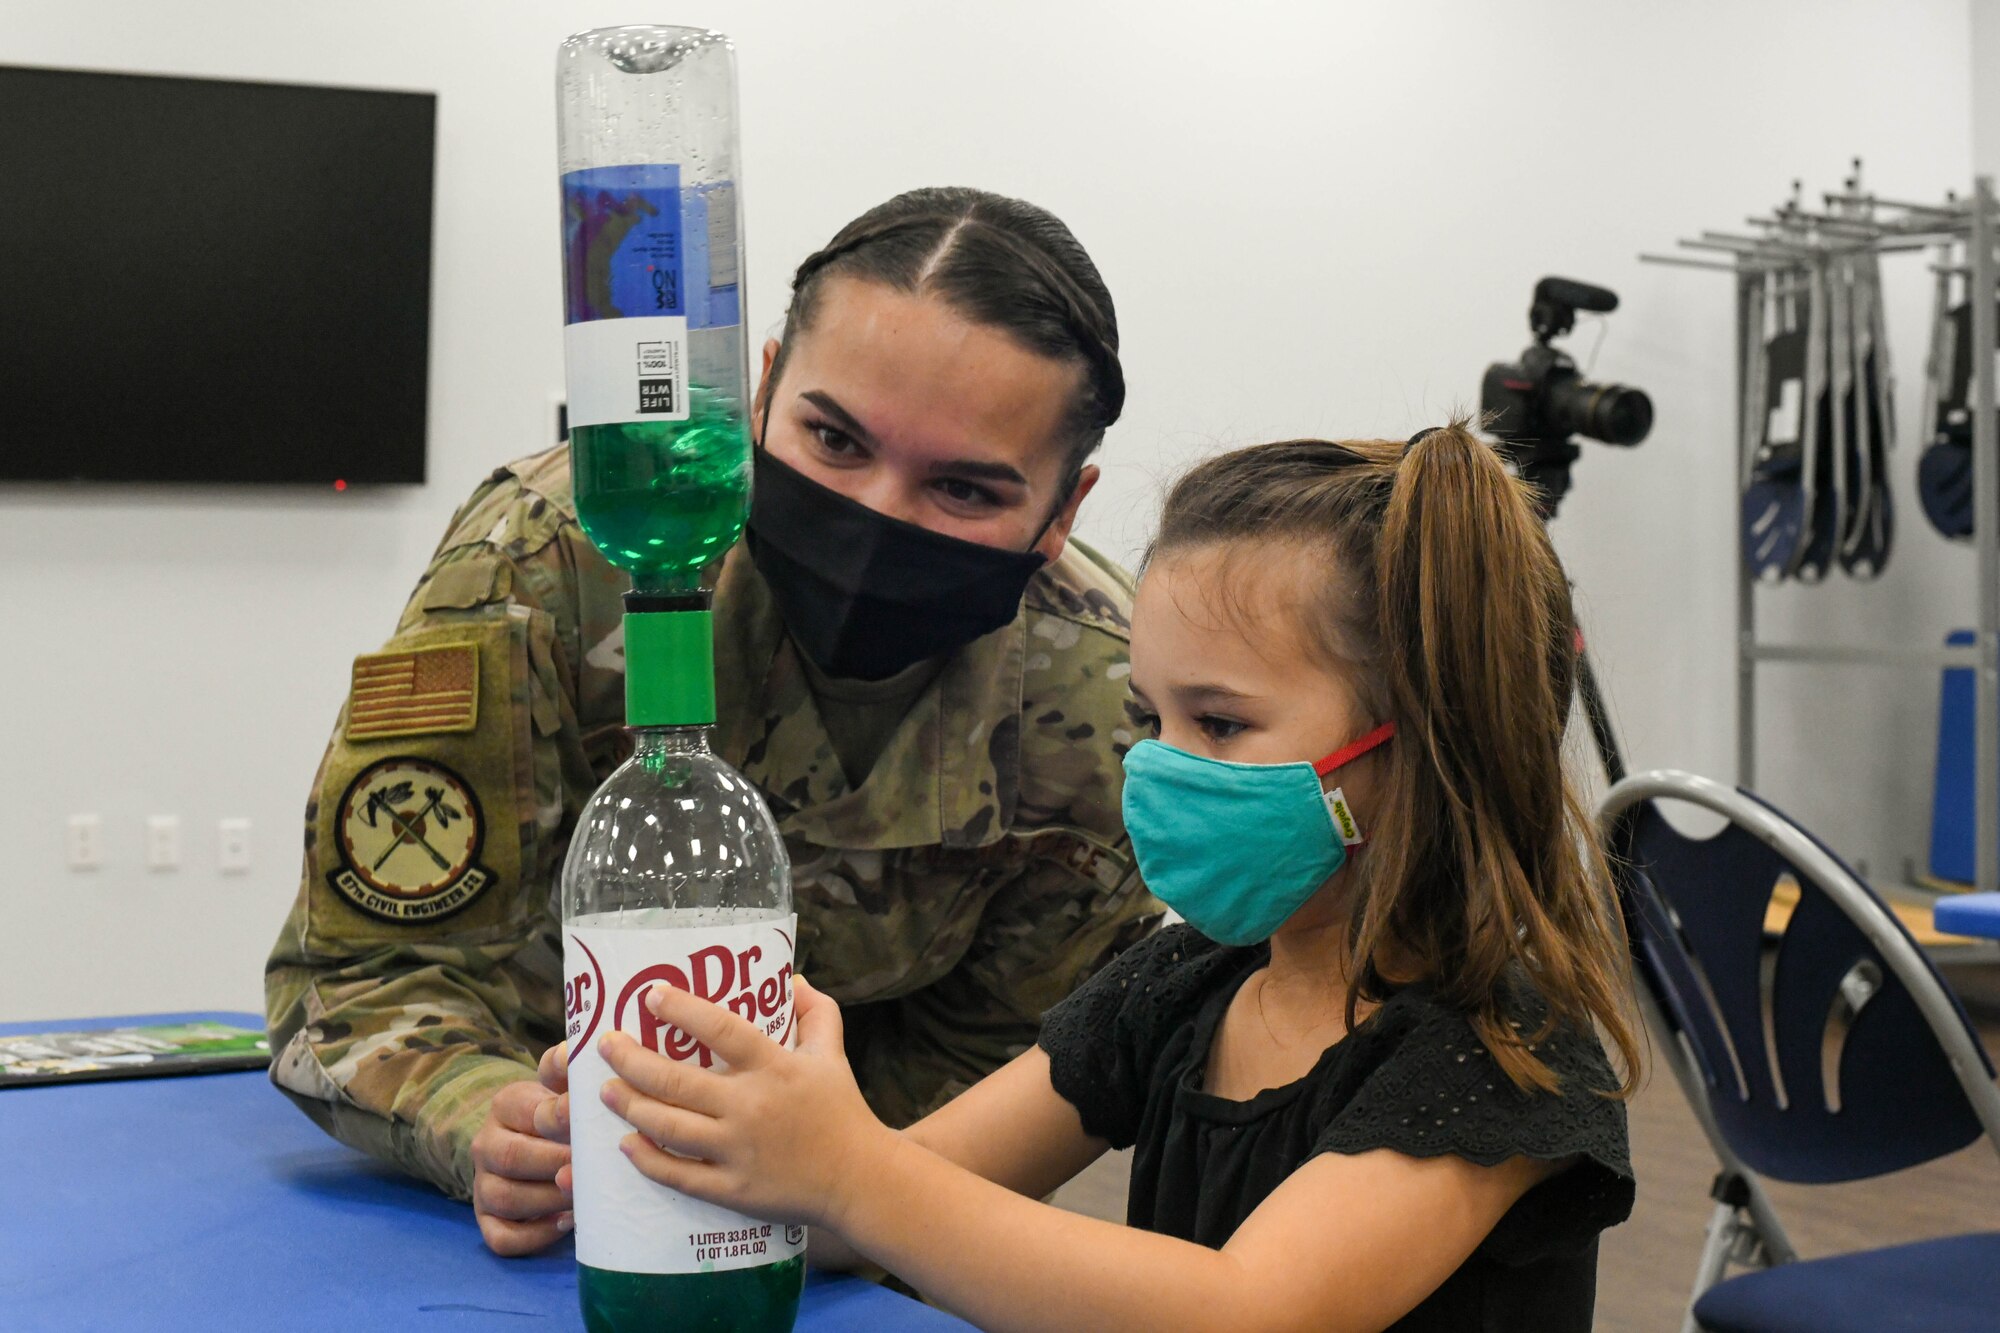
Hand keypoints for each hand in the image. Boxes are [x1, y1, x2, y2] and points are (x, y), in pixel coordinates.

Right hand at [470, 1042, 573, 1255]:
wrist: (535, 1141)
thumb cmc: (562, 1112)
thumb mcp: (564, 1085)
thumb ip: (570, 1069)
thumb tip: (576, 1052)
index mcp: (507, 1104)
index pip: (528, 1113)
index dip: (560, 1119)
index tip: (591, 1123)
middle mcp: (487, 1143)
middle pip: (511, 1157)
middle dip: (554, 1163)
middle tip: (591, 1168)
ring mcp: (483, 1185)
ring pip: (505, 1199)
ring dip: (547, 1201)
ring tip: (583, 1198)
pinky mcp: (488, 1220)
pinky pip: (501, 1238)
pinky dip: (534, 1236)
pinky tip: (565, 1225)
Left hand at [599, 976, 891, 1229]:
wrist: (859, 1179)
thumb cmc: (843, 1110)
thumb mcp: (833, 1053)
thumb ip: (816, 1012)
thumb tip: (792, 980)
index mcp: (774, 1067)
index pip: (720, 1028)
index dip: (681, 1009)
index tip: (649, 995)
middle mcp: (750, 1106)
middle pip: (675, 1080)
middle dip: (631, 1060)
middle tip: (605, 1046)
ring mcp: (737, 1150)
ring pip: (667, 1127)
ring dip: (630, 1105)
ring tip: (605, 1091)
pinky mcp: (732, 1188)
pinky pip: (678, 1174)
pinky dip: (647, 1159)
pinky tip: (627, 1144)